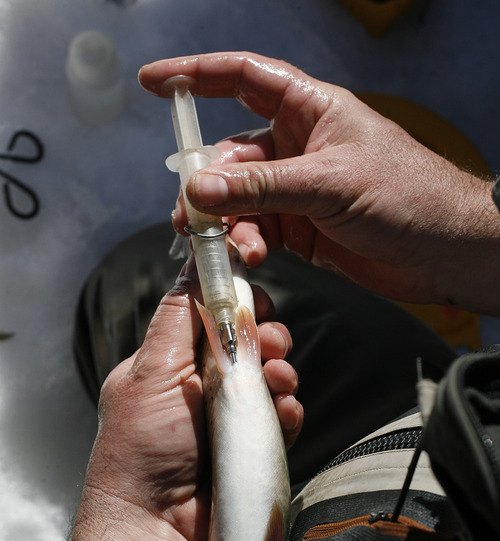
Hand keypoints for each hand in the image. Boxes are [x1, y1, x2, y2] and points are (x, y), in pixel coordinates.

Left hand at [66, 255, 300, 540]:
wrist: (157, 527)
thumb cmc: (142, 448)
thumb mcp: (150, 371)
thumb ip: (176, 318)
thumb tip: (193, 266)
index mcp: (169, 366)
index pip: (211, 320)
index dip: (236, 305)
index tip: (254, 299)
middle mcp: (200, 389)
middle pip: (246, 346)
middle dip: (265, 338)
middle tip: (270, 343)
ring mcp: (227, 421)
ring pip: (268, 379)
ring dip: (280, 372)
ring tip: (277, 381)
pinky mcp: (250, 450)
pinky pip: (280, 418)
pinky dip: (288, 411)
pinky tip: (285, 412)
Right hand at [139, 52, 499, 314]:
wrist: (443, 251)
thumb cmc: (407, 195)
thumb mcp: (329, 183)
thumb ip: (262, 188)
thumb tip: (198, 188)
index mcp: (309, 109)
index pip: (242, 78)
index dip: (196, 76)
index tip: (155, 85)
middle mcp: (297, 145)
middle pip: (230, 156)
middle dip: (208, 186)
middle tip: (193, 216)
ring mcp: (295, 190)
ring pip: (238, 200)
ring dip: (228, 224)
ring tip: (233, 247)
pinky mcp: (299, 229)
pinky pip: (255, 232)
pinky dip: (245, 246)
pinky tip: (249, 259)